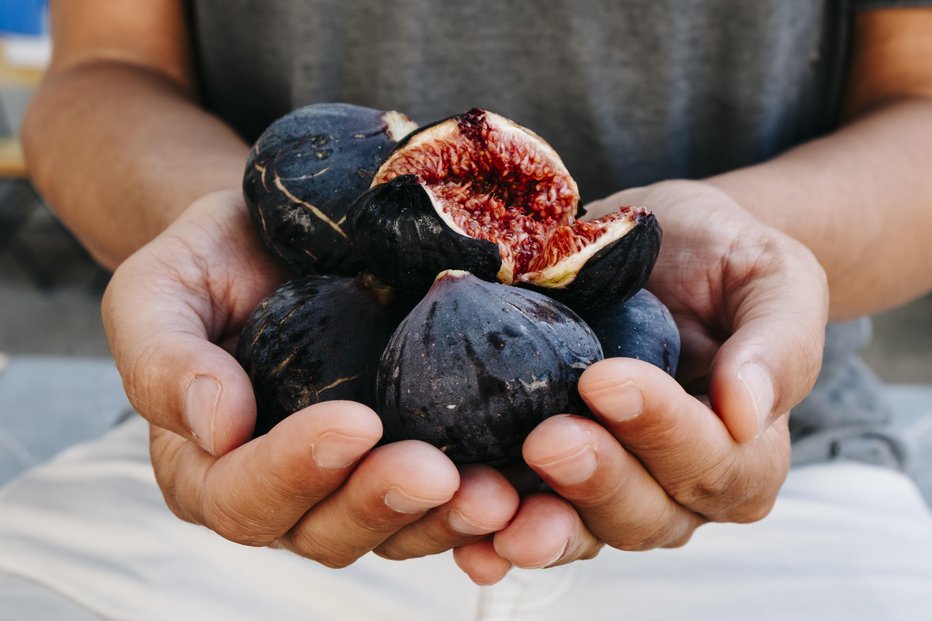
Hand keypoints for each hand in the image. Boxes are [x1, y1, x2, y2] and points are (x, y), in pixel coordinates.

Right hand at [102, 189, 517, 565]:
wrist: (275, 236)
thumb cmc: (211, 262)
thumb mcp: (158, 290)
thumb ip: (163, 358)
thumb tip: (215, 428)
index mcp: (208, 466)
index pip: (242, 495)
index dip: (294, 471)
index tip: (352, 422)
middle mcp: (283, 490)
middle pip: (324, 531)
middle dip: (381, 504)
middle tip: (435, 470)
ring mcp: (352, 481)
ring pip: (395, 531)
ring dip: (445, 520)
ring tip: (495, 491)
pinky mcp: (410, 454)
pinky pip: (445, 502)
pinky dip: (483, 507)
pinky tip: (524, 490)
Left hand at [453, 179, 828, 582]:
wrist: (663, 247)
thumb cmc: (725, 260)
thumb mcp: (773, 277)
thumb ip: (778, 343)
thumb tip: (747, 413)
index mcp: (746, 452)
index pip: (712, 461)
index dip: (662, 429)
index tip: (607, 379)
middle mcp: (680, 487)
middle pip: (645, 511)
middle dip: (595, 479)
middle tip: (547, 438)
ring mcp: (612, 488)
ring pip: (584, 530)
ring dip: (538, 524)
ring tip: (492, 506)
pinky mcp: (552, 478)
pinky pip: (528, 518)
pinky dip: (494, 533)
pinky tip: (461, 533)